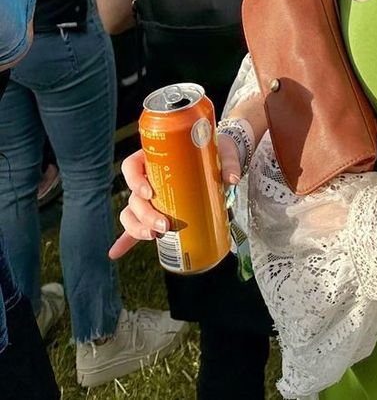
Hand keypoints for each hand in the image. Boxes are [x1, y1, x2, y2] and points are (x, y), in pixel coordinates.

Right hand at [109, 139, 240, 260]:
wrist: (220, 158)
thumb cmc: (215, 151)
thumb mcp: (223, 152)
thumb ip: (229, 163)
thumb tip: (231, 179)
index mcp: (156, 157)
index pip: (132, 166)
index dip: (135, 180)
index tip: (149, 193)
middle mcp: (149, 177)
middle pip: (134, 197)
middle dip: (144, 215)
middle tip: (164, 225)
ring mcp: (151, 196)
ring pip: (131, 213)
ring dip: (137, 228)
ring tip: (155, 237)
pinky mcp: (158, 211)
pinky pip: (136, 226)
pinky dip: (126, 240)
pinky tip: (115, 253)